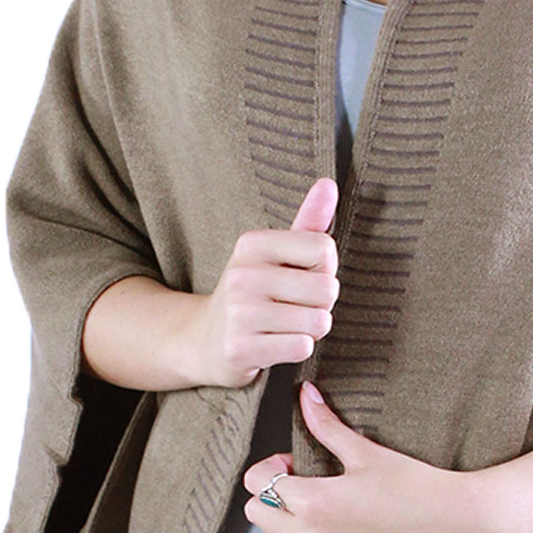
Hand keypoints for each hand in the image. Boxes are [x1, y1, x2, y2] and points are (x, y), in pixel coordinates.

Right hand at [183, 179, 340, 388]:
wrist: (202, 340)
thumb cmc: (252, 294)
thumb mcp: (275, 254)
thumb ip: (308, 222)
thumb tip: (329, 183)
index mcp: (253, 244)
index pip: (324, 248)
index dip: (325, 269)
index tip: (302, 277)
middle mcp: (243, 274)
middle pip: (327, 288)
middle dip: (322, 304)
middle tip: (293, 307)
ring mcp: (239, 312)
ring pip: (318, 321)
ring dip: (311, 330)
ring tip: (284, 326)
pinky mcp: (240, 348)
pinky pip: (302, 347)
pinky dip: (297, 349)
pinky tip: (273, 344)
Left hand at [242, 381, 499, 532]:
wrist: (459, 527)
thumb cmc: (417, 485)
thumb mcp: (368, 453)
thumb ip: (327, 426)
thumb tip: (305, 395)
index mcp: (315, 501)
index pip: (258, 483)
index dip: (273, 467)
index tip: (296, 464)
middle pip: (258, 515)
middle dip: (273, 496)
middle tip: (303, 486)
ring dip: (281, 529)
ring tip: (310, 516)